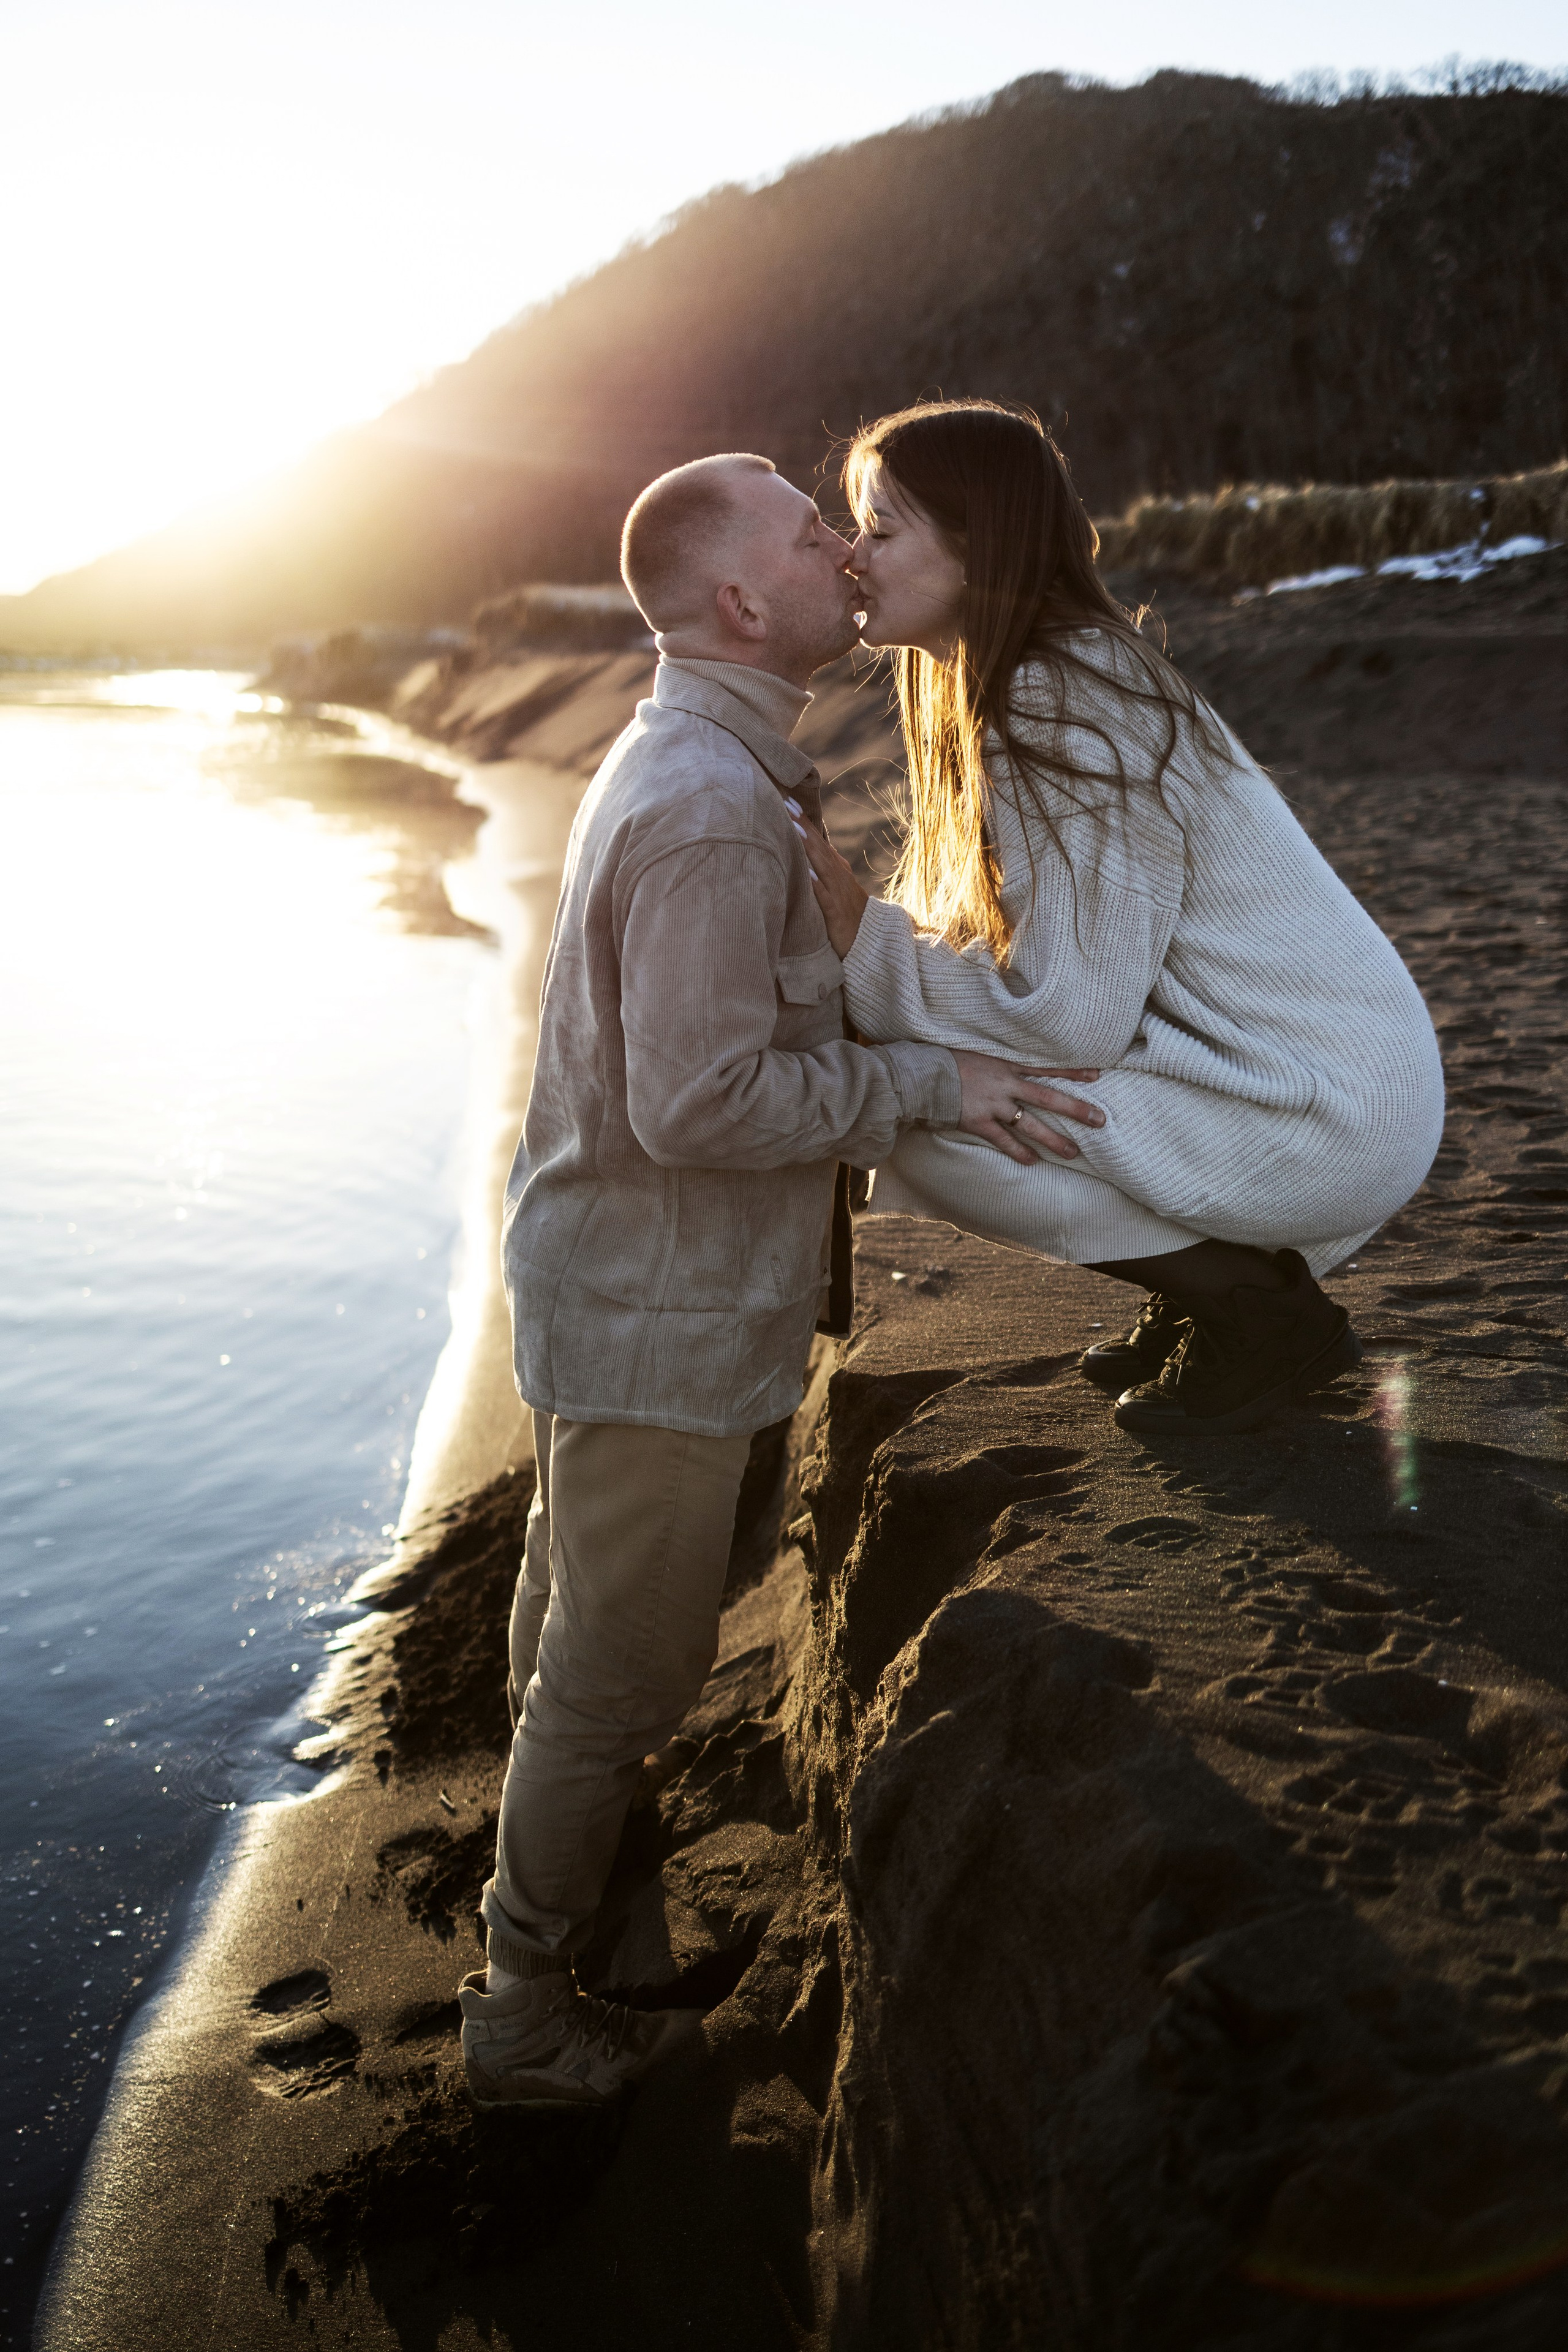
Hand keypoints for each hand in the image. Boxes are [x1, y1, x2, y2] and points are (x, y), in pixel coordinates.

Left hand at [793, 808, 868, 957]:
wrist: (873, 941)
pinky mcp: (835, 913)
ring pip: (821, 865)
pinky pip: (824, 897)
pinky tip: (806, 873)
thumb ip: (823, 870)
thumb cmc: (849, 915)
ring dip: (808, 845)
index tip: (790, 801)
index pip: (819, 840)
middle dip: (803, 825)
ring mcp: (838, 893)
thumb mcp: (836, 888)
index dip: (805, 821)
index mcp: (836, 869)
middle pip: (819, 846)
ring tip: (793, 827)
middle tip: (788, 803)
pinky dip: (816, 884)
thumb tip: (808, 851)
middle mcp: (838, 876)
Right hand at [952, 1050, 1103, 1163]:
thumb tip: (1013, 1066)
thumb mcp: (978, 1052)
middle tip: (1099, 1120)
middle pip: (1048, 1097)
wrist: (922, 1075)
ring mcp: (993, 1105)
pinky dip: (1019, 1152)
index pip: (1047, 1067)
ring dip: (1053, 1139)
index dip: (1072, 1072)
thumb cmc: (948, 1060)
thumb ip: (998, 1061)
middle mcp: (1005, 1084)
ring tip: (1073, 1152)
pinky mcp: (979, 1122)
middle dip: (1075, 1109)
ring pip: (1030, 1124)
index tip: (1097, 1075)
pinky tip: (1033, 1161)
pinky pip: (1004, 1140)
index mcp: (1006, 1065)